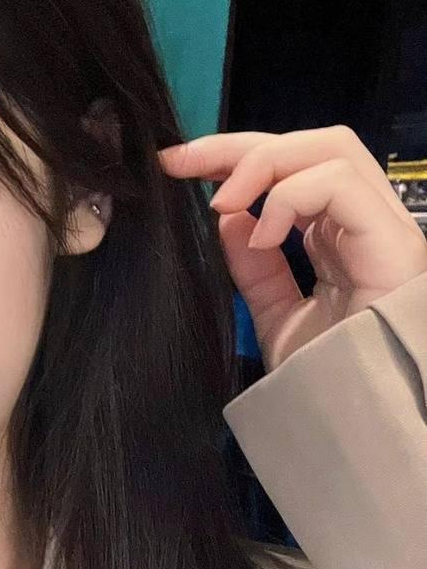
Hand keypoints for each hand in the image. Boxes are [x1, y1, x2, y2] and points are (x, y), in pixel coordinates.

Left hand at [158, 125, 426, 370]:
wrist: (356, 424)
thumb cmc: (325, 379)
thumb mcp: (275, 316)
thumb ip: (255, 268)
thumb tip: (229, 216)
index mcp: (339, 235)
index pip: (292, 168)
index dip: (232, 157)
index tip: (175, 164)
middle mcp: (366, 222)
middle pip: (311, 144)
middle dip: (241, 145)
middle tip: (184, 164)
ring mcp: (384, 228)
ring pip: (331, 148)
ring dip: (263, 164)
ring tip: (223, 204)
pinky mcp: (393, 241)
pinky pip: (340, 184)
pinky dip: (290, 196)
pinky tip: (262, 234)